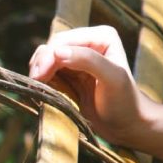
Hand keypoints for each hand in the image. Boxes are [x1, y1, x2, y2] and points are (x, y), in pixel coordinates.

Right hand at [28, 24, 148, 147]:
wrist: (127, 125)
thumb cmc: (125, 102)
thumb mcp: (112, 79)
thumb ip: (89, 61)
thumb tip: (58, 52)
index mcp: (102, 36)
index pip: (64, 40)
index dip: (49, 56)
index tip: (39, 76)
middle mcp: (89, 42)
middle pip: (52, 47)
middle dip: (41, 64)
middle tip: (35, 83)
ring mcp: (77, 58)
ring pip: (46, 58)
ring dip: (38, 71)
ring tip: (38, 87)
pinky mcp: (69, 74)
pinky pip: (48, 71)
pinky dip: (41, 78)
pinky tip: (42, 89)